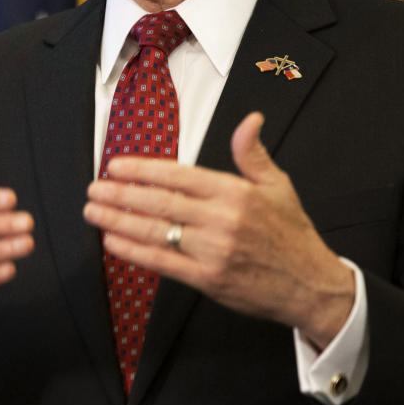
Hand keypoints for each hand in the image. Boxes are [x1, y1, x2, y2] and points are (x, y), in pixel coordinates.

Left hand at [82, 112, 354, 347]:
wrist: (310, 285)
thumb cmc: (291, 233)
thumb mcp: (278, 185)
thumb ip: (252, 153)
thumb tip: (250, 119)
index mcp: (235, 192)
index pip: (179, 176)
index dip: (143, 170)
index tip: (116, 166)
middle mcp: (221, 220)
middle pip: (160, 203)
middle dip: (121, 194)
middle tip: (93, 188)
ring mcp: (212, 251)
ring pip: (156, 233)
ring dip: (119, 222)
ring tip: (93, 212)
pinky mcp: (207, 280)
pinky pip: (162, 263)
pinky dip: (134, 252)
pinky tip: (113, 241)